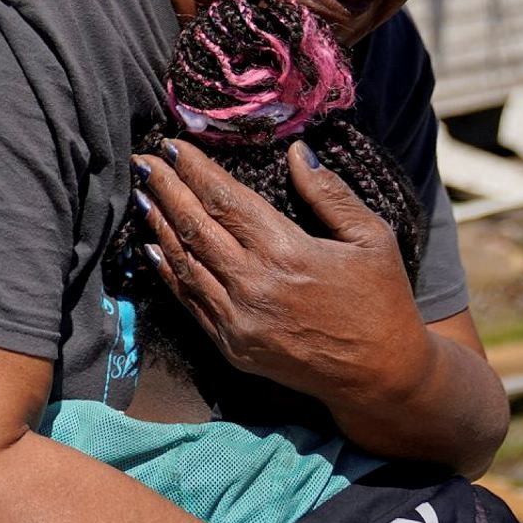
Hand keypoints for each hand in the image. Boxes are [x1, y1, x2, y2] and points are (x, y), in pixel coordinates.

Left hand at [135, 139, 430, 407]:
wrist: (380, 376)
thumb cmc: (381, 301)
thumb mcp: (372, 239)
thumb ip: (330, 194)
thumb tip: (297, 152)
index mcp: (287, 252)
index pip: (225, 200)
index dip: (195, 171)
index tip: (173, 146)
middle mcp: (254, 285)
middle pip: (194, 226)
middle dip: (164, 189)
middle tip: (143, 161)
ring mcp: (237, 319)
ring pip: (184, 263)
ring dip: (158, 226)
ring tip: (141, 195)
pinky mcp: (231, 346)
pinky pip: (189, 301)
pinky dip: (167, 271)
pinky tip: (152, 247)